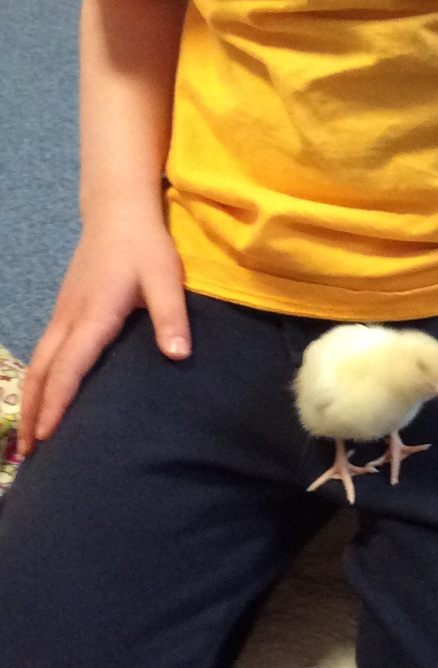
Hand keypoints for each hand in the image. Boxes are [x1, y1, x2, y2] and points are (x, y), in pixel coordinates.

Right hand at [19, 211, 188, 454]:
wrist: (118, 214)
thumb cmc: (145, 247)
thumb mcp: (165, 277)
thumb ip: (171, 316)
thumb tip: (178, 356)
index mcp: (93, 315)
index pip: (70, 367)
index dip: (58, 403)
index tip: (48, 436)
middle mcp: (69, 319)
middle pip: (43, 373)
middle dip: (33, 413)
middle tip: (28, 454)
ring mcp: (62, 315)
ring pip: (38, 365)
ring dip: (31, 401)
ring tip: (29, 437)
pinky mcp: (64, 312)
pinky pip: (44, 354)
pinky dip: (38, 382)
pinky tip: (42, 399)